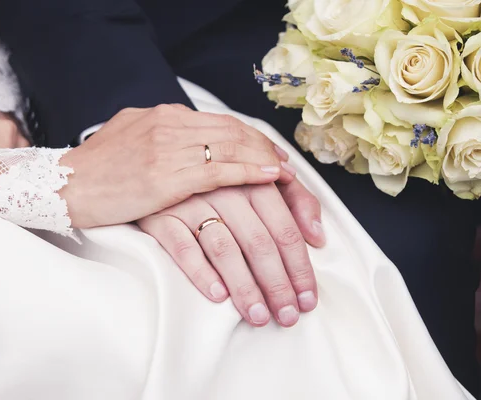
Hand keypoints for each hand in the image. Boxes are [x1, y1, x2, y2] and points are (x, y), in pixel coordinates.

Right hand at [59, 104, 295, 227]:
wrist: (66, 186)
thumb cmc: (96, 168)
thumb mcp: (129, 136)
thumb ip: (159, 132)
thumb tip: (182, 134)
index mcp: (163, 116)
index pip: (220, 121)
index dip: (250, 136)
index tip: (268, 151)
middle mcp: (170, 126)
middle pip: (232, 131)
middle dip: (264, 147)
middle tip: (285, 164)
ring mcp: (169, 149)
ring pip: (231, 147)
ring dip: (264, 159)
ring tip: (286, 174)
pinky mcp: (166, 177)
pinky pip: (219, 171)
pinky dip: (249, 172)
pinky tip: (269, 177)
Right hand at [138, 179, 325, 327]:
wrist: (163, 160)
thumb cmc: (220, 178)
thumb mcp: (261, 178)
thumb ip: (296, 201)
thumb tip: (319, 237)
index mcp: (254, 180)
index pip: (284, 229)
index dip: (299, 267)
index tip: (308, 299)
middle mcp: (225, 190)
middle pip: (258, 243)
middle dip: (277, 284)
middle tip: (287, 316)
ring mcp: (191, 203)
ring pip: (224, 249)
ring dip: (244, 287)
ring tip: (258, 316)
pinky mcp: (161, 216)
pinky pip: (181, 247)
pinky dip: (200, 272)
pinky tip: (218, 295)